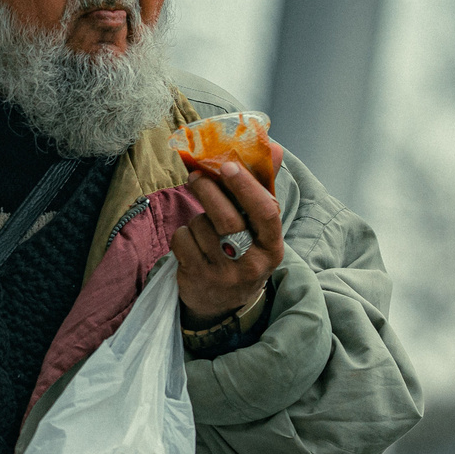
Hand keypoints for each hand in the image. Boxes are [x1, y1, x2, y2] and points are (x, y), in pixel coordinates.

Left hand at [173, 156, 283, 324]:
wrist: (220, 306)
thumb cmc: (242, 256)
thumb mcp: (259, 235)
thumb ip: (261, 194)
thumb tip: (273, 148)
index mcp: (272, 248)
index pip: (266, 213)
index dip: (246, 187)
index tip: (228, 166)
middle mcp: (251, 263)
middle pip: (227, 219)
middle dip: (208, 191)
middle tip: (196, 176)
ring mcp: (223, 274)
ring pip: (200, 226)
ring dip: (196, 218)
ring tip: (203, 228)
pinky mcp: (197, 278)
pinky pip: (182, 240)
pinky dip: (182, 235)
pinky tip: (191, 244)